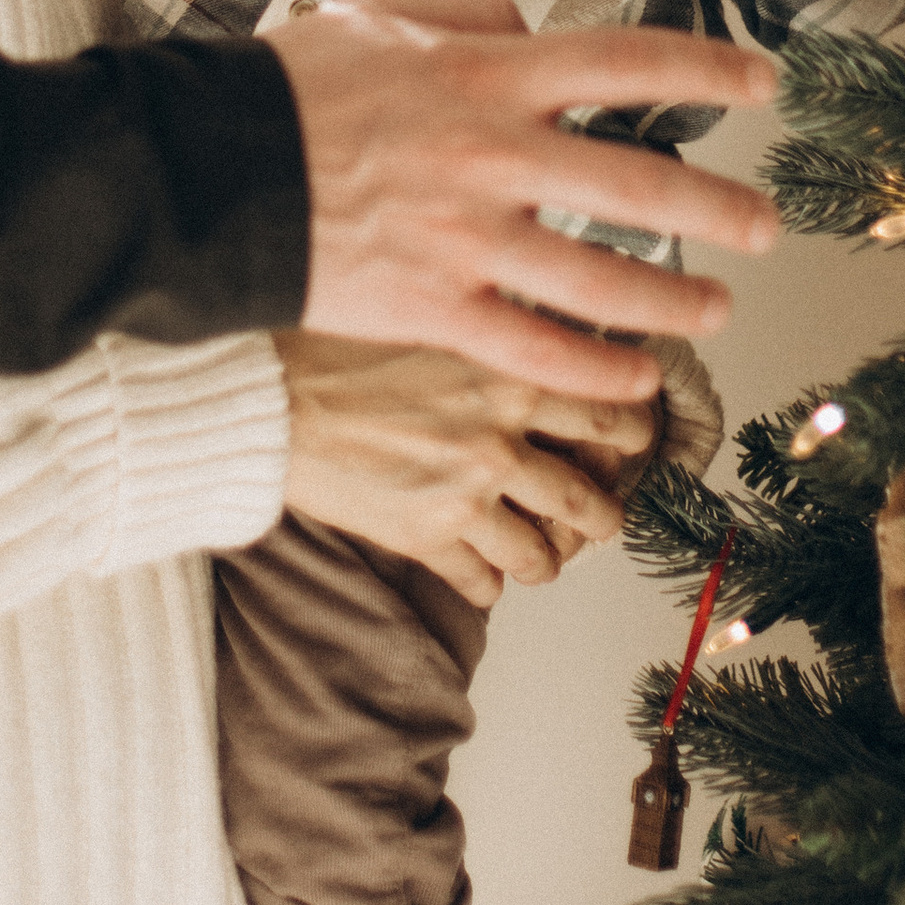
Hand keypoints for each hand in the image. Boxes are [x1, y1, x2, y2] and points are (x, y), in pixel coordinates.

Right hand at [267, 0, 777, 401]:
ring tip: (715, 315)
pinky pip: (535, 350)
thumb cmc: (287, 87)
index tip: (761, 81)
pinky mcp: (434, 308)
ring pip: (604, 282)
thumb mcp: (378, 16)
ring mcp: (468, 238)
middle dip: (720, 210)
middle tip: (765, 227)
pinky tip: (636, 380)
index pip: (627, 62)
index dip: (708, 70)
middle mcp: (495, 153)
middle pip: (641, 184)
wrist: (206, 170)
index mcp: (488, 73)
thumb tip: (529, 27)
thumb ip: (468, 19)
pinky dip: (595, 370)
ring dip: (674, 302)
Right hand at [273, 333, 653, 610]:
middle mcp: (502, 440)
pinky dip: (487, 586)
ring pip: (543, 556)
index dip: (632, 434)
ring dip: (547, 561)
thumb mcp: (440, 318)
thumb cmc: (340, 346)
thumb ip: (497, 335)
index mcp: (513, 377)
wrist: (272, 395)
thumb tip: (541, 338)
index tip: (627, 439)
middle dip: (601, 516)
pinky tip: (479, 573)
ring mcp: (468, 495)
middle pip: (590, 501)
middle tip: (595, 514)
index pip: (616, 414)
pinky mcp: (427, 538)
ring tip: (540, 555)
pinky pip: (483, 585)